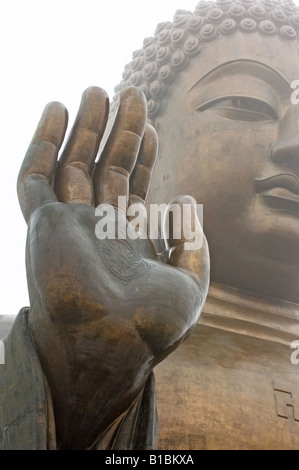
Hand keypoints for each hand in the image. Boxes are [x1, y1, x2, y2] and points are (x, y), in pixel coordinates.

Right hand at [17, 86, 209, 448]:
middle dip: (118, 129)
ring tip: (97, 89)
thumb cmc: (153, 326)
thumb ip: (193, 241)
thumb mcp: (192, 282)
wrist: (111, 349)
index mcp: (129, 239)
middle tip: (130, 90)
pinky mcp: (42, 223)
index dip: (144, 153)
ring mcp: (68, 223)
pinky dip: (43, 142)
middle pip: (106, 165)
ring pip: (72, 162)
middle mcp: (96, 227)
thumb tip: (186, 197)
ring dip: (84, 126)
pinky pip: (35, 175)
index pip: (134, 184)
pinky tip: (56, 110)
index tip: (153, 125)